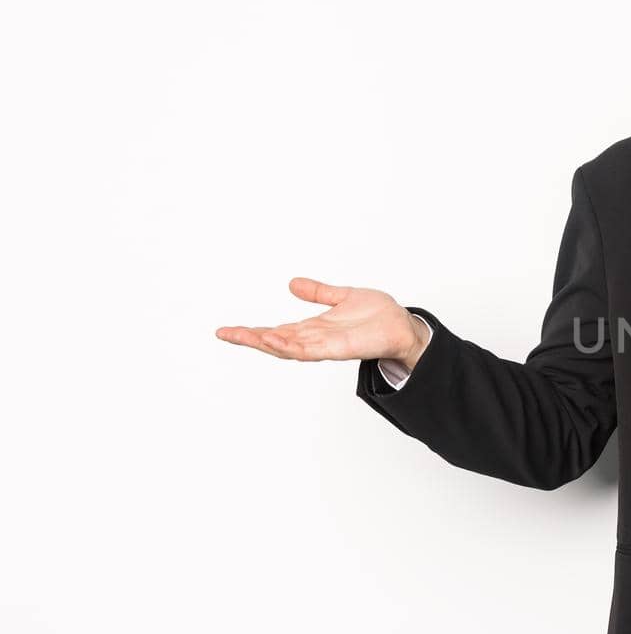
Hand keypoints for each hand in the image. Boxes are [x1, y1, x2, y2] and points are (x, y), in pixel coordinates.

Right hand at [215, 277, 425, 366]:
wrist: (403, 326)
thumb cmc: (378, 315)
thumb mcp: (342, 297)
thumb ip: (318, 292)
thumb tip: (292, 283)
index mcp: (314, 329)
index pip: (277, 331)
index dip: (253, 331)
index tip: (227, 330)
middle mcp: (316, 339)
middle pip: (276, 342)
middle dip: (250, 339)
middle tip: (224, 334)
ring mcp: (325, 346)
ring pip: (288, 348)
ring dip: (265, 343)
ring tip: (243, 336)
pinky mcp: (339, 348)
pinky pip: (310, 350)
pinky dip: (290, 346)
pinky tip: (274, 339)